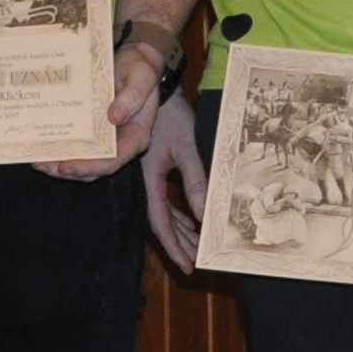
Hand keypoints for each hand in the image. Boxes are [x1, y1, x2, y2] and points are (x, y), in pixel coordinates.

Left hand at [45, 35, 173, 181]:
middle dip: (67, 170)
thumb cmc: (138, 68)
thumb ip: (132, 96)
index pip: (113, 160)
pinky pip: (76, 146)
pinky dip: (59, 150)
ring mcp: (105, 139)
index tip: (66, 166)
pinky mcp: (92, 131)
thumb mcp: (141, 76)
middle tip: (41, 164)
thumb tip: (114, 117)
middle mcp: (120, 143)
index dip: (89, 167)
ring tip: (36, 161)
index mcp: (135, 136)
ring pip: (82, 161)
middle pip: (93, 167)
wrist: (133, 61)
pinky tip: (40, 146)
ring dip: (58, 165)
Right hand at [141, 92, 204, 271]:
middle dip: (179, 244)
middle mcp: (146, 180)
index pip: (161, 222)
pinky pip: (165, 197)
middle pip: (161, 221)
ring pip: (164, 210)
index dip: (174, 246)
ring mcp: (150, 174)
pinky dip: (179, 211)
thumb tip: (206, 215)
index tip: (188, 266)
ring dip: (181, 229)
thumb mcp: (186, 147)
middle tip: (195, 264)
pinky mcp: (156, 165)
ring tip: (197, 245)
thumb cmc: (169, 114)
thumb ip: (195, 181)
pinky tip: (191, 217)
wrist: (152, 85)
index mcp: (150, 178)